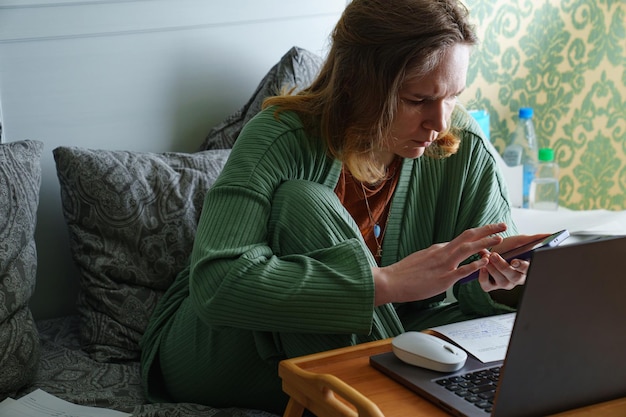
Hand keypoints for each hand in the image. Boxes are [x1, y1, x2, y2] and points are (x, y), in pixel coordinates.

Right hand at [373, 223, 506, 304]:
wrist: (390, 280)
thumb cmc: (403, 273)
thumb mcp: (421, 259)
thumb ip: (435, 257)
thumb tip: (445, 254)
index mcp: (438, 249)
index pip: (462, 238)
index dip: (479, 234)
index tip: (490, 231)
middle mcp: (442, 253)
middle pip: (468, 237)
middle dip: (487, 230)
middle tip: (502, 225)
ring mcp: (443, 265)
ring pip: (468, 249)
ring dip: (485, 242)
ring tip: (500, 239)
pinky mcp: (443, 279)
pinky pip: (462, 270)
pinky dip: (475, 264)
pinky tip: (485, 261)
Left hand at [476, 233, 550, 291]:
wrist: (493, 250)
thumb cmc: (510, 247)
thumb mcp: (521, 241)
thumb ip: (535, 238)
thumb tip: (550, 234)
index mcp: (527, 268)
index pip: (528, 269)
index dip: (522, 266)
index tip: (515, 261)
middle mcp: (517, 278)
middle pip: (513, 276)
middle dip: (502, 266)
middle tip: (494, 255)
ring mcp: (504, 283)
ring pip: (501, 281)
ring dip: (492, 269)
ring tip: (486, 257)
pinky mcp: (491, 285)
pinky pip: (487, 286)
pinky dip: (483, 278)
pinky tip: (481, 268)